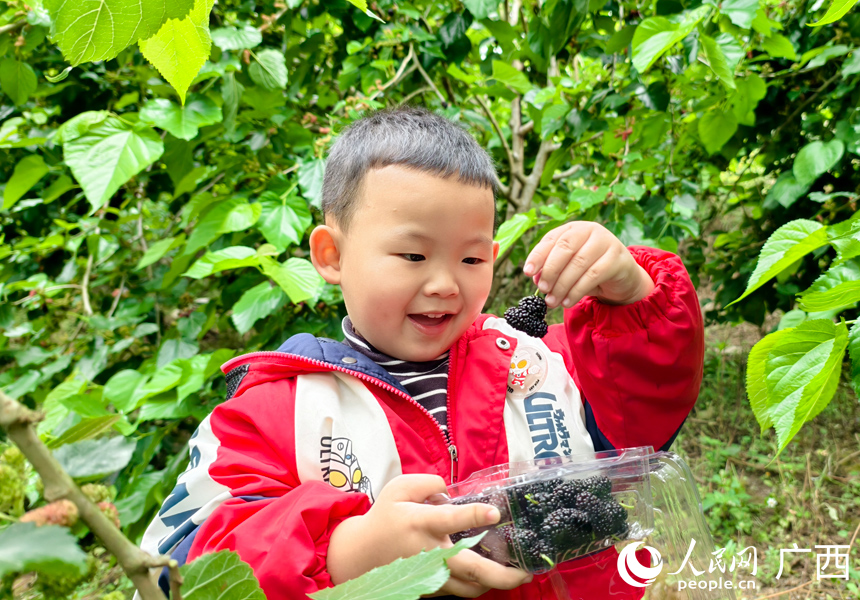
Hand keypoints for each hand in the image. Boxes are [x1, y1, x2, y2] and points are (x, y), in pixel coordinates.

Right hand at [327, 474, 531, 596]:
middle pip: (470, 568)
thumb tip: (451, 490)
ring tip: (516, 573)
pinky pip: (461, 591)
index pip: (450, 519)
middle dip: (501, 575)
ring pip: (470, 587)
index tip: (495, 512)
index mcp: (421, 522)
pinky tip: (493, 574)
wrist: (362, 553)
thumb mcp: (399, 487)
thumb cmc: (385, 516)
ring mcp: (431, 574)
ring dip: (495, 583)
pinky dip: (479, 585)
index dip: (474, 515)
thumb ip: (429, 482)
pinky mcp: (432, 587)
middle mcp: (429, 551)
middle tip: (527, 571)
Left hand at [524, 222, 653, 308]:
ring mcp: (607, 241)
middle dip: (550, 270)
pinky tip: (568, 301)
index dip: (538, 255)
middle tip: (542, 289)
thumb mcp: (568, 268)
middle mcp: (590, 230)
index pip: (552, 238)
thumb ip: (552, 269)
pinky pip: (593, 275)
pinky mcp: (618, 258)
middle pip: (565, 248)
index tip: (527, 272)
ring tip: (553, 301)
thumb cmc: (590, 270)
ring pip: (578, 263)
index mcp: (574, 228)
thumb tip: (535, 278)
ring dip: (562, 285)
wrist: (623, 278)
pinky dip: (577, 290)